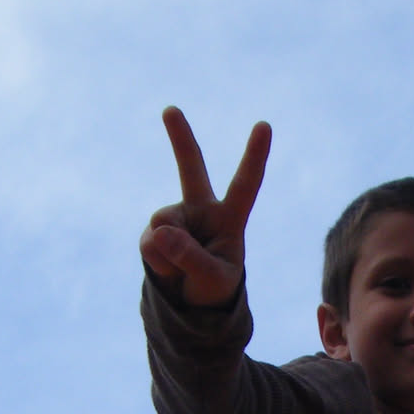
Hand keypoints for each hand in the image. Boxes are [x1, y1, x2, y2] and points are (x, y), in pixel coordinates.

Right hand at [140, 106, 270, 307]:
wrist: (190, 302)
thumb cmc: (214, 289)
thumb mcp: (211, 280)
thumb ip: (190, 257)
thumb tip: (159, 231)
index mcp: (230, 218)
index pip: (246, 184)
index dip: (255, 156)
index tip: (264, 125)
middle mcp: (202, 210)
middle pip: (191, 169)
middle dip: (180, 139)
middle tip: (170, 110)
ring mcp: (176, 218)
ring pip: (163, 226)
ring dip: (169, 256)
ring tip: (182, 271)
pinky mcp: (155, 231)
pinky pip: (149, 244)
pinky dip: (157, 262)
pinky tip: (167, 269)